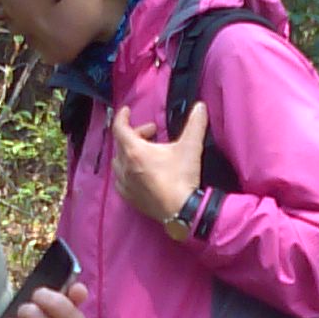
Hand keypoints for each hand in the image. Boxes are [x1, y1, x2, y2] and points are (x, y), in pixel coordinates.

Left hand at [110, 101, 206, 223]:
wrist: (182, 210)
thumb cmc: (182, 177)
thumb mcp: (190, 147)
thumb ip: (195, 124)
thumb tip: (200, 107)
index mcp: (135, 151)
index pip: (120, 128)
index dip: (122, 117)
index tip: (126, 111)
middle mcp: (125, 166)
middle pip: (121, 143)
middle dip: (136, 134)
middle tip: (153, 134)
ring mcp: (125, 183)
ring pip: (119, 161)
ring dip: (129, 152)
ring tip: (145, 152)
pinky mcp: (129, 197)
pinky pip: (121, 179)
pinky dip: (127, 170)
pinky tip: (139, 172)